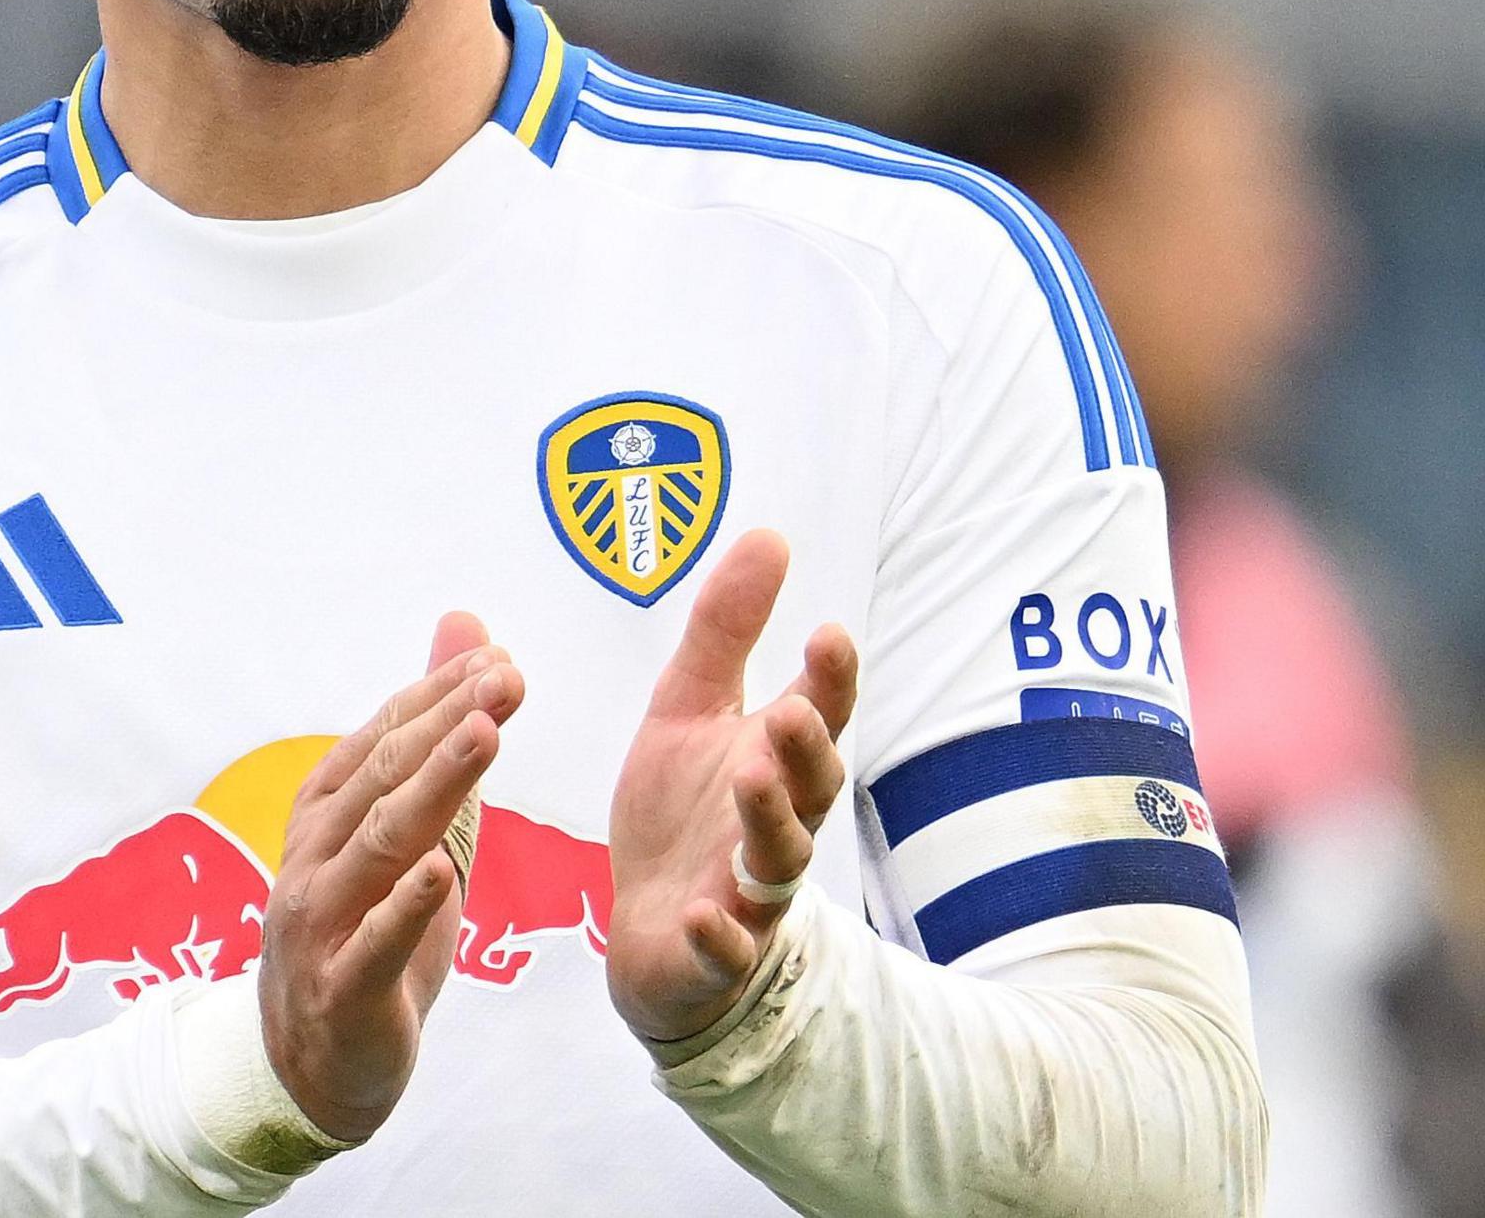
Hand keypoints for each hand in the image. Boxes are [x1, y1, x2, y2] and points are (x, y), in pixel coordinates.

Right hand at [257, 612, 521, 1144]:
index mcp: (326, 811)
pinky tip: (440, 873)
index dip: (437, 694)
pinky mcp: (342, 988)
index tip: (497, 657)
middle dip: (447, 723)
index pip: (383, 737)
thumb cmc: (369, 930)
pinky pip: (374, 942)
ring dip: (433, 786)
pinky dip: (404, 907)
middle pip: (384, 777)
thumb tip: (468, 633)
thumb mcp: (406, 832)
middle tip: (505, 678)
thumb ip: (434, 738)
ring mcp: (321, 922)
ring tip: (484, 737)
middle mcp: (314, 856)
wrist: (313, 1061)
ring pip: (380, 844)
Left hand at [604, 529, 858, 1044]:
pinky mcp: (712, 950)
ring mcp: (749, 892)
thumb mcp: (688, 710)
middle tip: (790, 710)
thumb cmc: (683, 814)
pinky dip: (717, 933)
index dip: (829, 681)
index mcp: (775, 763)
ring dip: (768, 819)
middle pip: (811, 788)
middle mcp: (776, 825)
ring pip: (776, 861)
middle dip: (806, 749)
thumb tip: (769, 535)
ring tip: (751, 778)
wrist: (654, 933)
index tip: (829, 633)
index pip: (817, 717)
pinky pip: (724, 946)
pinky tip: (701, 913)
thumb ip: (724, 630)